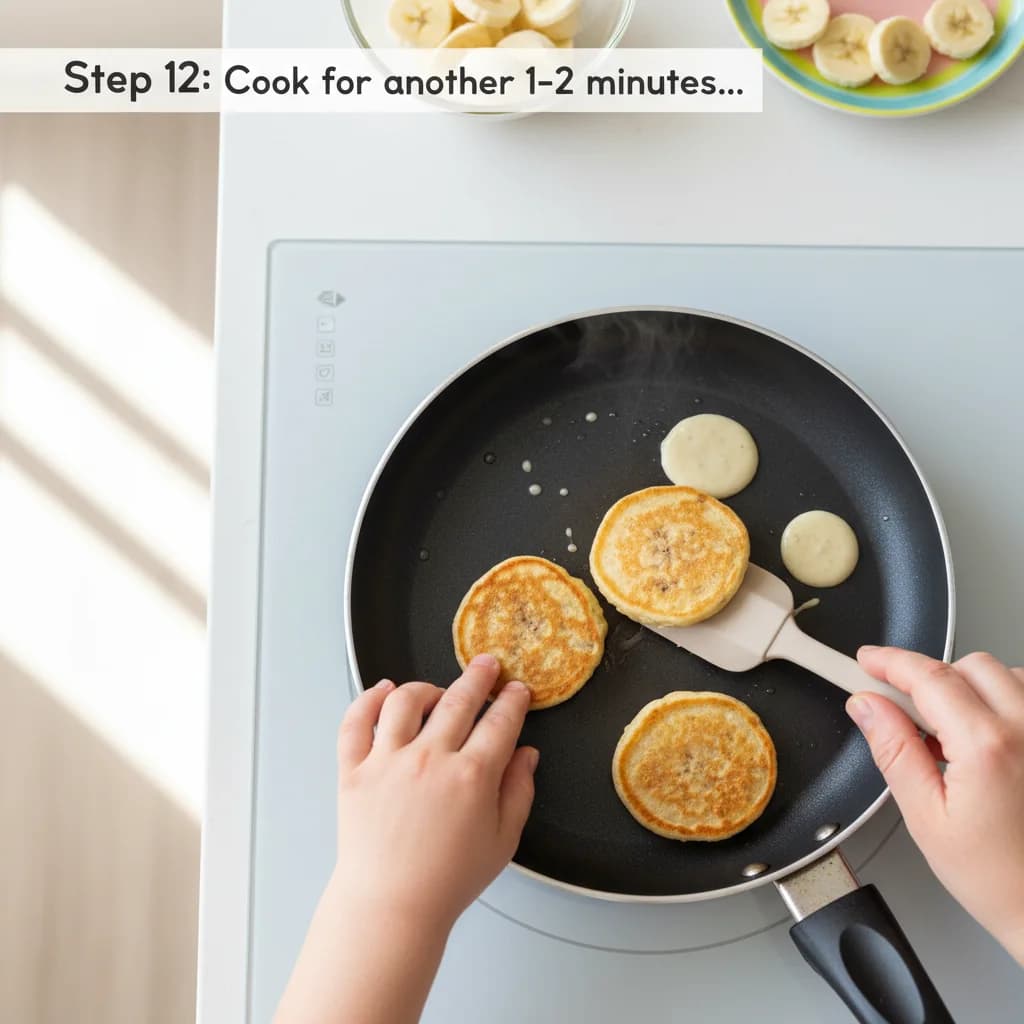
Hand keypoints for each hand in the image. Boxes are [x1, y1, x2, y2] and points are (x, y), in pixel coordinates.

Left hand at [332, 653, 536, 931]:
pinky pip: (356, 721)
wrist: (391, 906)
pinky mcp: (354, 770)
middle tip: (486, 665)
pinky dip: (369, 698)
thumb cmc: (449, 880)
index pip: (500, 722)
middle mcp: (430, 759)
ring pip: (406, 700)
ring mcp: (388, 761)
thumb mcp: (503, 841)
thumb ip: (518, 791)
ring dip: (426, 687)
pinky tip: (384, 690)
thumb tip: (527, 754)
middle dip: (478, 677)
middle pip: (459, 700)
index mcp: (472, 776)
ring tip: (436, 690)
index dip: (512, 701)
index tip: (517, 690)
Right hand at [848, 647, 1023, 963]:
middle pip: (969, 666)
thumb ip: (893, 750)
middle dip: (931, 678)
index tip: (869, 660)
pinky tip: (989, 739)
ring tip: (953, 733)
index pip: (928, 678)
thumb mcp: (926, 818)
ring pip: (1006, 676)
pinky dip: (1005, 703)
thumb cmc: (1001, 881)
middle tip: (904, 706)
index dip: (890, 662)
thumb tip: (867, 706)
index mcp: (988, 747)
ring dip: (972, 689)